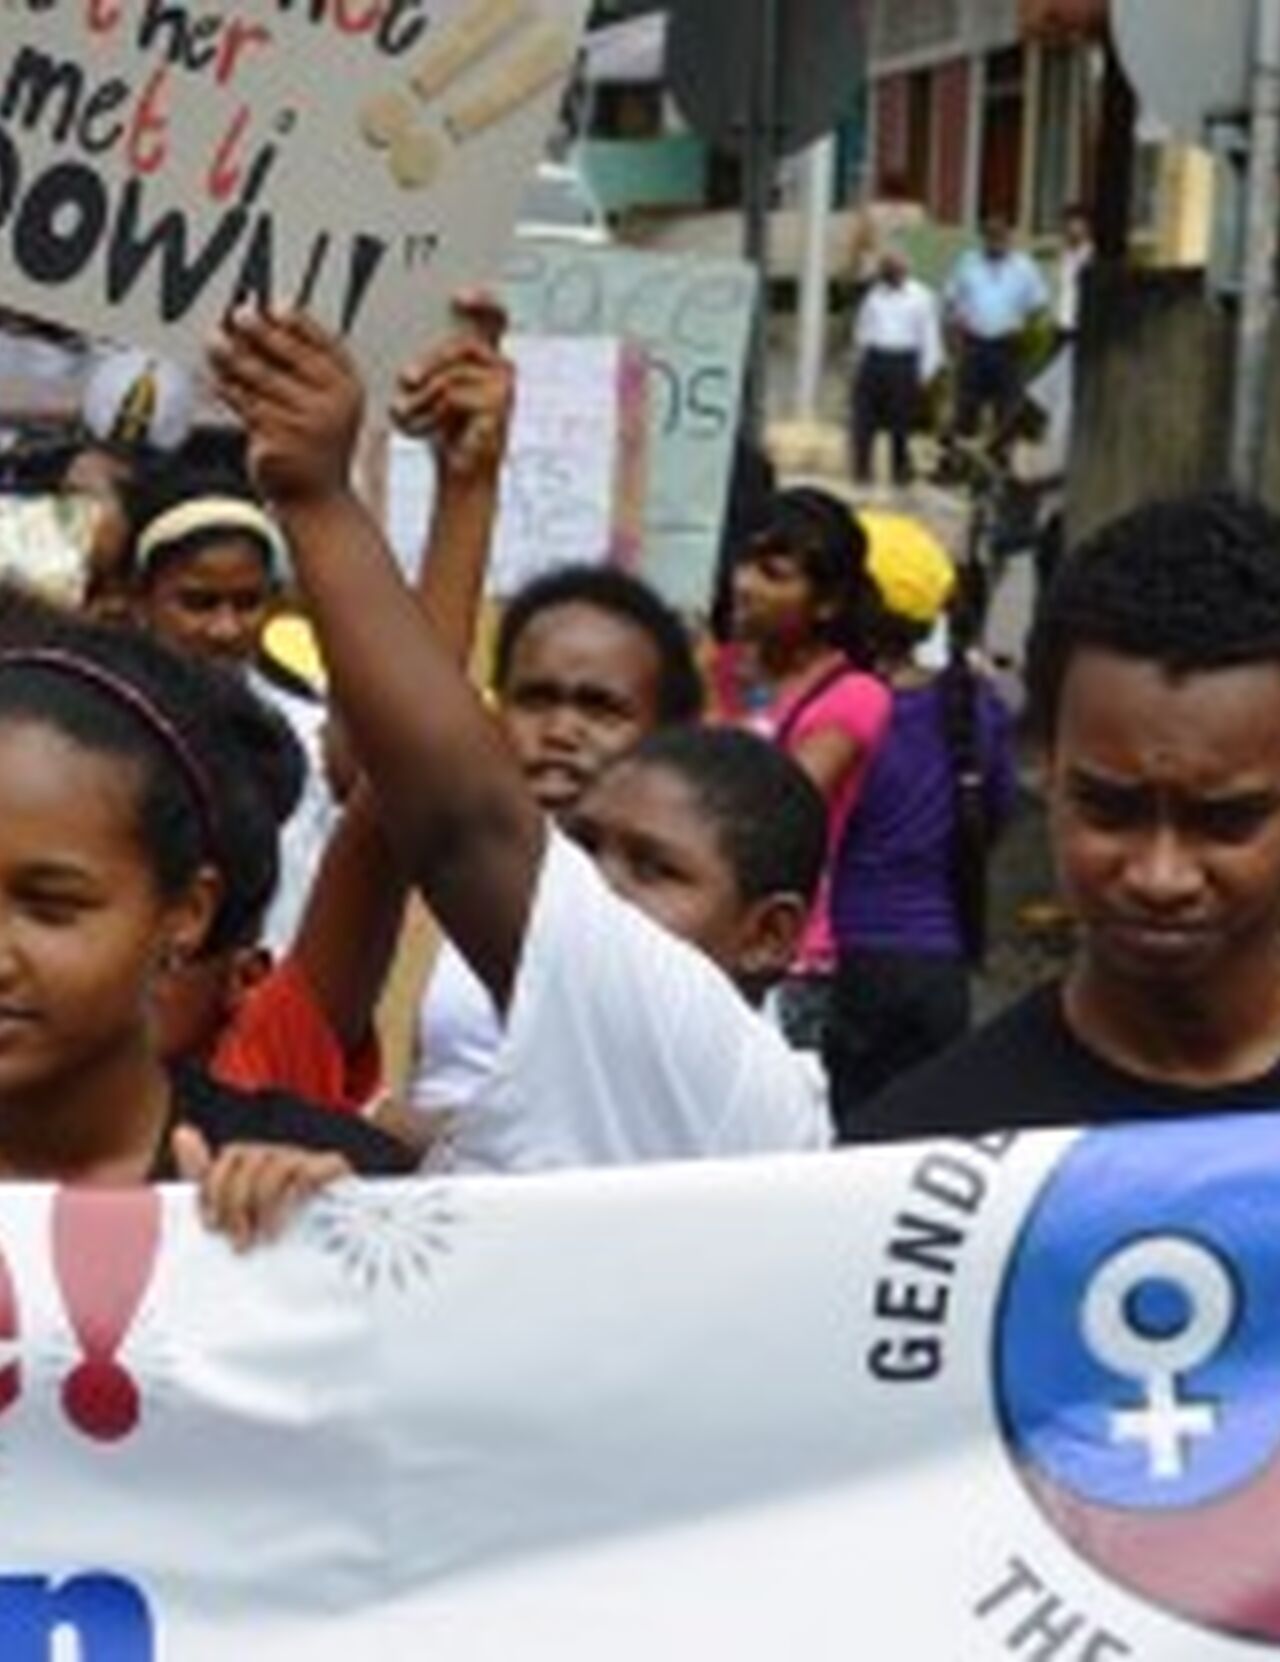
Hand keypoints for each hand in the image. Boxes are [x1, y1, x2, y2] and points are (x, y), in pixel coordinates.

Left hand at [172, 1124, 350, 1251]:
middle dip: (235, 1203)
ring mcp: (306, 1159)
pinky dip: (297, 1192)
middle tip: (238, 1243)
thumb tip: (181, 1131)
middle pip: (247, 1159)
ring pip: (274, 1165)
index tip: (209, 1225)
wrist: (333, 1248)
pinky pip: (310, 1170)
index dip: (214, 1188)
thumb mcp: (234, 1209)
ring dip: (264, 1205)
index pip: (229, 1158)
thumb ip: (206, 1175)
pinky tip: (291, 1220)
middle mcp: (278, 1154)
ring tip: (265, 1239)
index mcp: (254, 1161)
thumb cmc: (276, 1230)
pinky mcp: (332, 1169)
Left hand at [207, 307, 364, 507]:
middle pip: (287, 356)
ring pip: (260, 379)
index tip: (271, 306)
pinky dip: (226, 389)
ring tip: (213, 341)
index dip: (296, 322)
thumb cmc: (318, 448)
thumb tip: (265, 323)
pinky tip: (214, 379)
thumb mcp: (327, 408)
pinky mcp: (278, 441)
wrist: (318, 503)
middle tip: (236, 314)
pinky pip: (244, 406)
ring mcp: (306, 424)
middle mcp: (333, 405)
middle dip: (258, 331)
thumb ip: (306, 371)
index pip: (323, 344)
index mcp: (350, 390)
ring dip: (232, 356)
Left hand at [391, 290, 513, 483]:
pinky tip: (422, 431)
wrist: (461, 476)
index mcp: (488, 357)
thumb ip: (428, 365)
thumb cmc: (444, 432)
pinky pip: (454, 397)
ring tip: (406, 415)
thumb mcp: (430, 389)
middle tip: (405, 378)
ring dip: (423, 397)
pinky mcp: (499, 411)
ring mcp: (504, 390)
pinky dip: (430, 414)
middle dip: (430, 362)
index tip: (457, 299)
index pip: (495, 318)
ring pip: (453, 374)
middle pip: (463, 345)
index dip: (482, 302)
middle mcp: (501, 369)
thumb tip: (409, 353)